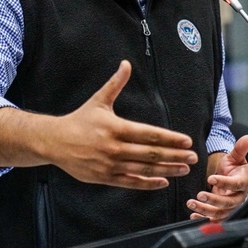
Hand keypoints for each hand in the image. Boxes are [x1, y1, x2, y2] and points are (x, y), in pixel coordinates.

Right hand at [52, 60, 198, 189]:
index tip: (186, 141)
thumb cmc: (80, 120)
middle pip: (151, 154)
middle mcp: (114, 148)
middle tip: (193, 156)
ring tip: (184, 169)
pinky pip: (131, 182)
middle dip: (175, 155)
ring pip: (144, 170)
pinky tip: (163, 181)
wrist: (54, 141)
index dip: (170, 139)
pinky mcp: (105, 177)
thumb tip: (126, 64)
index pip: (149, 134)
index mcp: (115, 128)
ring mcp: (110, 164)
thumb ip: (115, 84)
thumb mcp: (98, 100)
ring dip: (167, 170)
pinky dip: (148, 183)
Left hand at [187, 135, 247, 220]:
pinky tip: (194, 216)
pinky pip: (214, 219)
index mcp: (243, 182)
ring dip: (205, 210)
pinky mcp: (222, 213)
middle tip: (199, 195)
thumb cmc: (233, 168)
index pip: (236, 184)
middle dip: (213, 200)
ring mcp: (230, 207)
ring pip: (220, 213)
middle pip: (228, 203)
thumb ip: (240, 149)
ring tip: (191, 204)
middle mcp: (238, 197)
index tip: (211, 178)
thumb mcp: (235, 157)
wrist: (231, 178)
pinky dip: (203, 219)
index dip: (224, 182)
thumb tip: (247, 138)